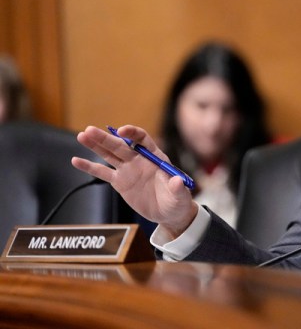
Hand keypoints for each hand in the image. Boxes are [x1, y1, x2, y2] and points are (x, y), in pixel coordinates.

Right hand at [72, 125, 197, 237]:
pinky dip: (89, 166)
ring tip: (82, 136)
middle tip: (89, 130)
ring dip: (95, 145)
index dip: (132, 133)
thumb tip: (177, 181)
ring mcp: (128, 170)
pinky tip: (76, 160)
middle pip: (120, 145)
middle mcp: (139, 160)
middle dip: (105, 138)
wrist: (168, 213)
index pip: (142, 139)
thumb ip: (178, 188)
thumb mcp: (180, 195)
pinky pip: (102, 172)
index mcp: (155, 157)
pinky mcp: (119, 182)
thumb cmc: (178, 201)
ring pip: (109, 155)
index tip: (121, 131)